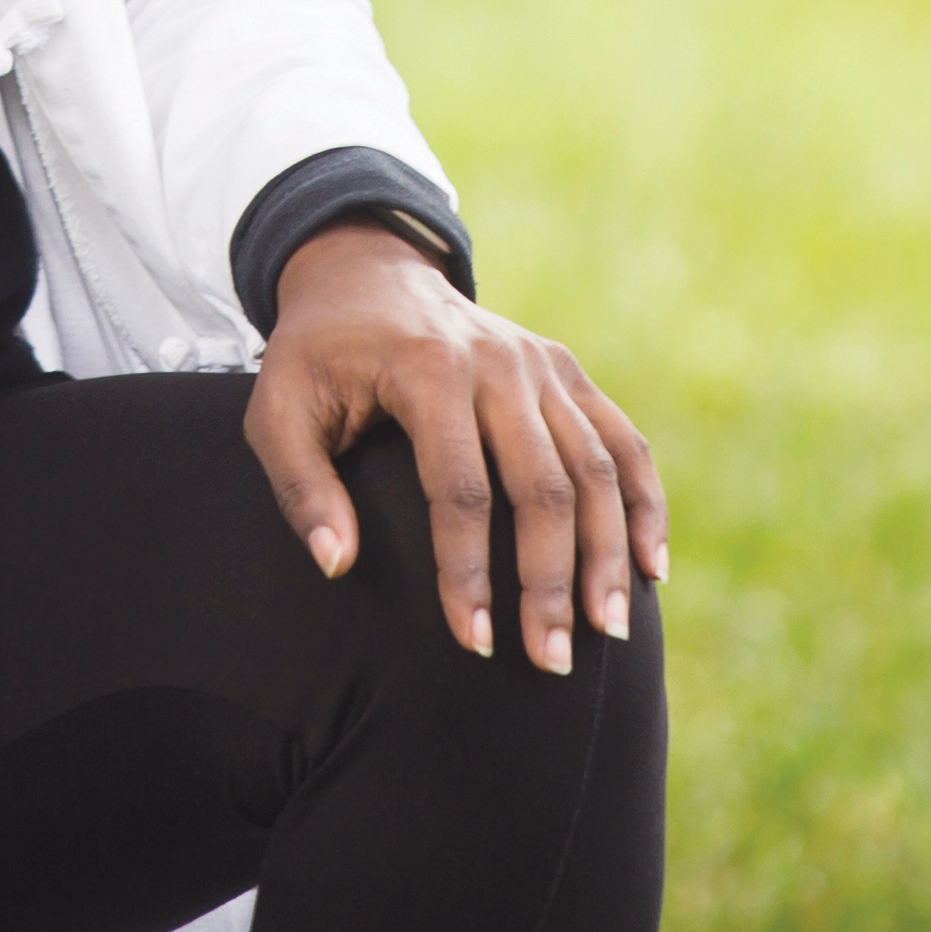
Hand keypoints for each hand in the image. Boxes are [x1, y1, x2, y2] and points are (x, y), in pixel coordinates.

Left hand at [244, 220, 665, 676]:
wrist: (365, 272)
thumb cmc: (316, 356)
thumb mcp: (277, 410)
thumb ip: (301, 486)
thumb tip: (336, 565)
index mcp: (427, 370)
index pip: (459, 489)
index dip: (469, 572)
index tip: (474, 643)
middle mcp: (498, 363)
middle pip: (544, 485)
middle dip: (551, 581)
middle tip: (552, 658)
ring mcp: (542, 365)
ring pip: (596, 468)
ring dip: (608, 554)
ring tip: (611, 631)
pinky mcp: (567, 370)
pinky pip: (623, 441)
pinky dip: (644, 503)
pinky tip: (653, 567)